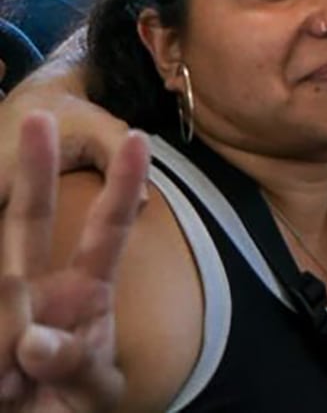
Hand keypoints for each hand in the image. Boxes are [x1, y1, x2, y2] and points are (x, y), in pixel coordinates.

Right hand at [0, 113, 148, 411]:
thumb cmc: (71, 409)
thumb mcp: (94, 392)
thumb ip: (79, 366)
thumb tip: (35, 342)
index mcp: (84, 292)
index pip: (107, 230)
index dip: (123, 185)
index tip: (138, 138)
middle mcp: (37, 289)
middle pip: (29, 221)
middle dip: (35, 170)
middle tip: (38, 117)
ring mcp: (4, 307)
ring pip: (0, 283)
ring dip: (5, 332)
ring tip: (14, 389)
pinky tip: (5, 383)